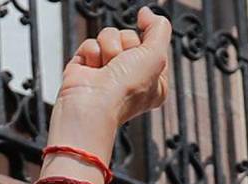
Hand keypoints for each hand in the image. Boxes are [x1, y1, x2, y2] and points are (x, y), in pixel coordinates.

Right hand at [52, 8, 170, 155]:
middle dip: (125, 45)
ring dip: (108, 48)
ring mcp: (108, 72)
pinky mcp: (88, 67)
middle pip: (130, 37)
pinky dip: (92, 53)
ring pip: (110, 36)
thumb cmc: (125, 91)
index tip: (142, 57)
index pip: (152, 45)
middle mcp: (131, 77)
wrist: (93, 105)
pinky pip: (91, 43)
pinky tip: (93, 70)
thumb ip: (159, 28)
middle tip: (122, 65)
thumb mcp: (157, 55)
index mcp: (154, 82)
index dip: (146, 45)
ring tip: (107, 68)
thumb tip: (148, 13)